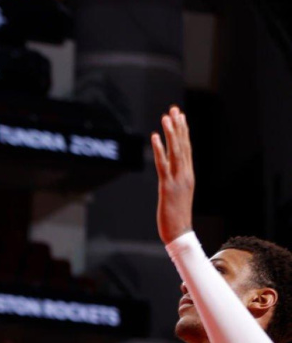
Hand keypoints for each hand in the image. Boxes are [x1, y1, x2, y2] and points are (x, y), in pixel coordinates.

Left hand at [152, 105, 194, 244]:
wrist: (179, 233)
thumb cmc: (176, 217)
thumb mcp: (178, 195)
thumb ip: (176, 181)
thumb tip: (171, 172)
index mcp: (188, 175)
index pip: (187, 149)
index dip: (184, 131)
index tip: (180, 116)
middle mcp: (185, 174)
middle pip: (183, 146)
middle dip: (178, 126)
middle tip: (174, 109)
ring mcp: (178, 180)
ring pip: (175, 151)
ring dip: (171, 133)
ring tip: (166, 116)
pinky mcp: (168, 187)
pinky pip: (163, 164)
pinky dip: (159, 149)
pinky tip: (155, 137)